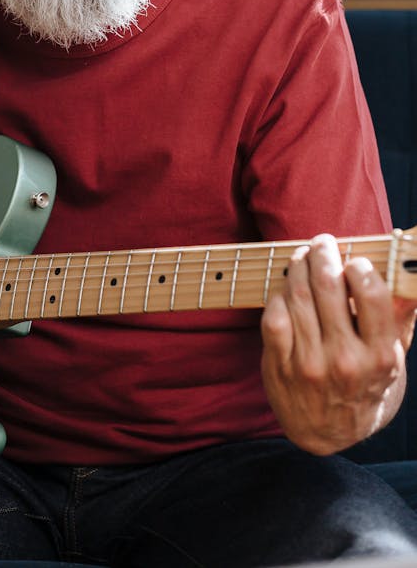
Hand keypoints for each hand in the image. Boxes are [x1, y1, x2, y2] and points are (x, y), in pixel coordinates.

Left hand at [260, 233, 416, 453]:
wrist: (328, 433)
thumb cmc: (365, 385)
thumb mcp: (393, 359)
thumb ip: (402, 317)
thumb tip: (411, 273)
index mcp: (379, 356)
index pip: (372, 295)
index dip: (361, 267)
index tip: (355, 260)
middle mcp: (345, 360)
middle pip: (328, 285)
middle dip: (324, 253)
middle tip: (323, 242)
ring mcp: (309, 363)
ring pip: (298, 295)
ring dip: (298, 265)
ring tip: (303, 255)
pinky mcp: (280, 365)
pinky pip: (274, 315)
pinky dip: (278, 294)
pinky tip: (286, 288)